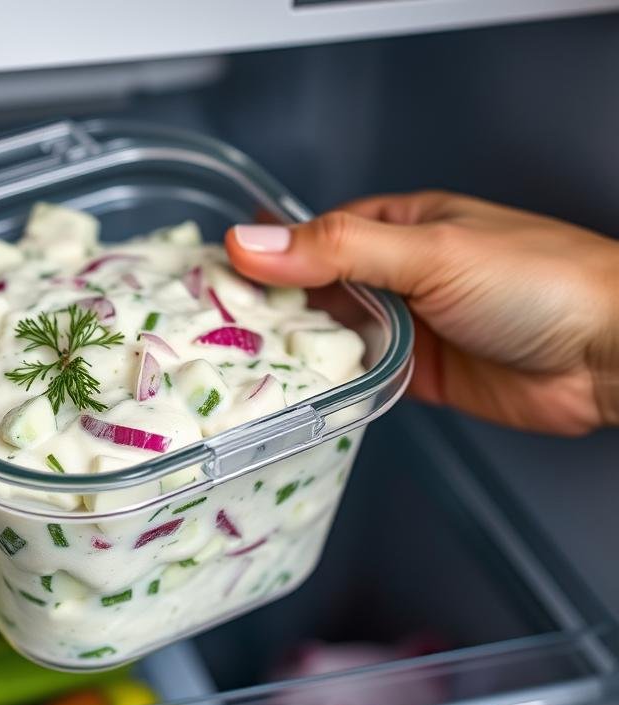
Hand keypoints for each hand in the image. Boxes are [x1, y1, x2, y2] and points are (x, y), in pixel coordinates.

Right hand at [226, 192, 618, 434]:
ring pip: (332, 335)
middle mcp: (398, 274)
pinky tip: (292, 393)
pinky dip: (328, 384)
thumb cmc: (539, 281)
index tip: (211, 278)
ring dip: (295, 348)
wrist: (610, 355)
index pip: (313, 237)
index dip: (264, 256)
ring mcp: (406, 326)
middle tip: (210, 331)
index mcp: (400, 226)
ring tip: (233, 366)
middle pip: (315, 288)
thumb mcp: (429, 252)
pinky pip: (358, 377)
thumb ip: (338, 250)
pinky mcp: (415, 375)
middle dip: (271, 307)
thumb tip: (250, 240)